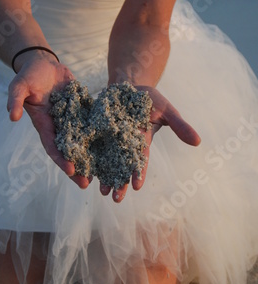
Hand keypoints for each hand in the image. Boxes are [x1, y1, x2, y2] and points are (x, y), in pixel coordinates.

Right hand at [7, 51, 90, 188]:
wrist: (43, 64)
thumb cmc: (29, 76)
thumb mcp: (19, 86)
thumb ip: (15, 100)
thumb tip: (12, 116)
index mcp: (44, 125)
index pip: (52, 147)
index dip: (61, 160)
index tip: (71, 170)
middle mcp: (58, 127)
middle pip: (69, 152)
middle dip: (77, 168)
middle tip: (87, 184)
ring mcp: (71, 120)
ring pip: (82, 143)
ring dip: (90, 157)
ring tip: (102, 172)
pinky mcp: (82, 111)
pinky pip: (92, 125)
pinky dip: (100, 136)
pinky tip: (112, 146)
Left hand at [99, 85, 200, 202]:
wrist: (128, 84)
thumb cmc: (149, 97)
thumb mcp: (167, 110)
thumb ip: (179, 126)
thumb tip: (198, 142)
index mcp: (142, 141)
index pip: (141, 160)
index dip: (139, 173)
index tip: (136, 187)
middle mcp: (125, 144)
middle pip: (122, 166)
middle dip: (120, 182)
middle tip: (116, 199)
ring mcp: (111, 138)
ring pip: (107, 161)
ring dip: (105, 176)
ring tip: (102, 192)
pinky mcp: (97, 130)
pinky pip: (92, 146)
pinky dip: (90, 158)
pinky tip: (86, 172)